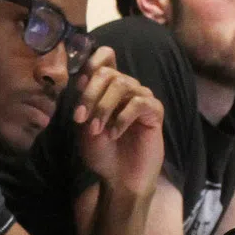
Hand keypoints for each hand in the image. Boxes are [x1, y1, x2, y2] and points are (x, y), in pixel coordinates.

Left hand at [71, 48, 163, 197]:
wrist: (118, 177)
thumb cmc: (101, 152)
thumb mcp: (84, 125)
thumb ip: (83, 101)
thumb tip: (83, 77)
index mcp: (107, 87)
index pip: (105, 56)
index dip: (92, 61)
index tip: (79, 83)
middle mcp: (126, 88)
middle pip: (108, 72)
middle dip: (90, 94)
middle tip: (81, 118)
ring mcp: (141, 98)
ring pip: (122, 84)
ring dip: (103, 107)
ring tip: (96, 130)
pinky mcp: (154, 112)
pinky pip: (138, 102)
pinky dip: (121, 118)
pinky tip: (114, 134)